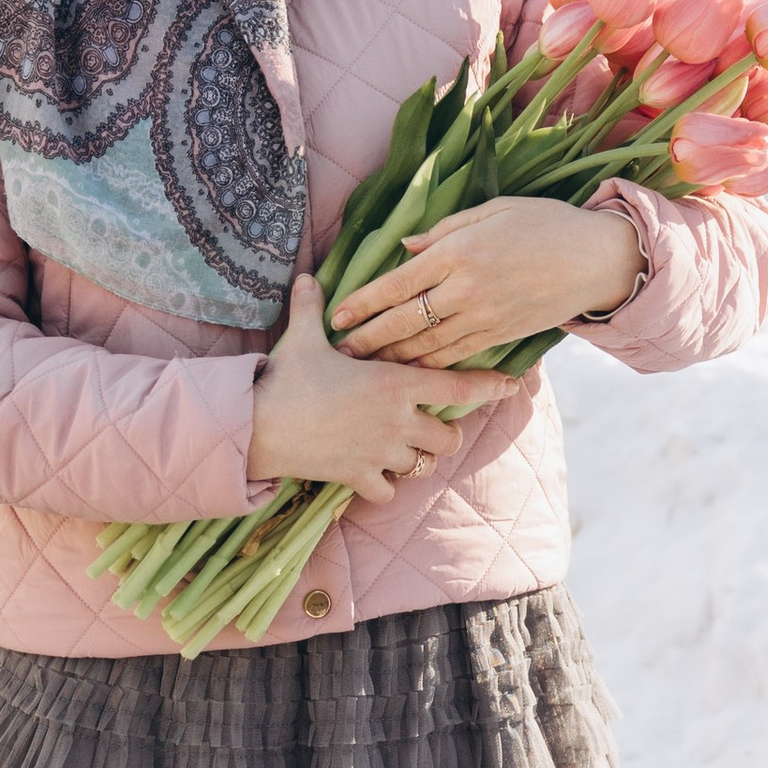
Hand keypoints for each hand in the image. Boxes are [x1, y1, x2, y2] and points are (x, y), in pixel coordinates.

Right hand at [248, 274, 500, 499]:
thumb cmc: (285, 378)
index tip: (510, 386)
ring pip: (423, 464)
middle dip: (445, 433)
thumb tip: (304, 276)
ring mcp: (382, 453)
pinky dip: (386, 485)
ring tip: (399, 448)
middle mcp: (398, 420)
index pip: (458, 386)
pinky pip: (390, 490)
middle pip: (450, 437)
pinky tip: (373, 473)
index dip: (489, 387)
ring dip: (417, 458)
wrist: (257, 424)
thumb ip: (312, 308)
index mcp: (394, 383)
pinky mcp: (360, 477)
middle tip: (429, 426)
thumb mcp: (302, 338)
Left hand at [331, 194, 639, 364]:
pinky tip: (409, 372)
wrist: (596, 259)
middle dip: (368, 339)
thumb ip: (445, 229)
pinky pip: (456, 356)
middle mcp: (466, 289)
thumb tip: (404, 247)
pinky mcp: (501, 336)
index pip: (397, 283)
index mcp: (459, 252)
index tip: (337, 316)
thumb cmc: (546, 224)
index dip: (363, 303)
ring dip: (392, 358)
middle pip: (403, 321)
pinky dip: (429, 366)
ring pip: (426, 346)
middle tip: (339, 353)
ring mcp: (484, 317)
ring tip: (365, 367)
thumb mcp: (494, 210)